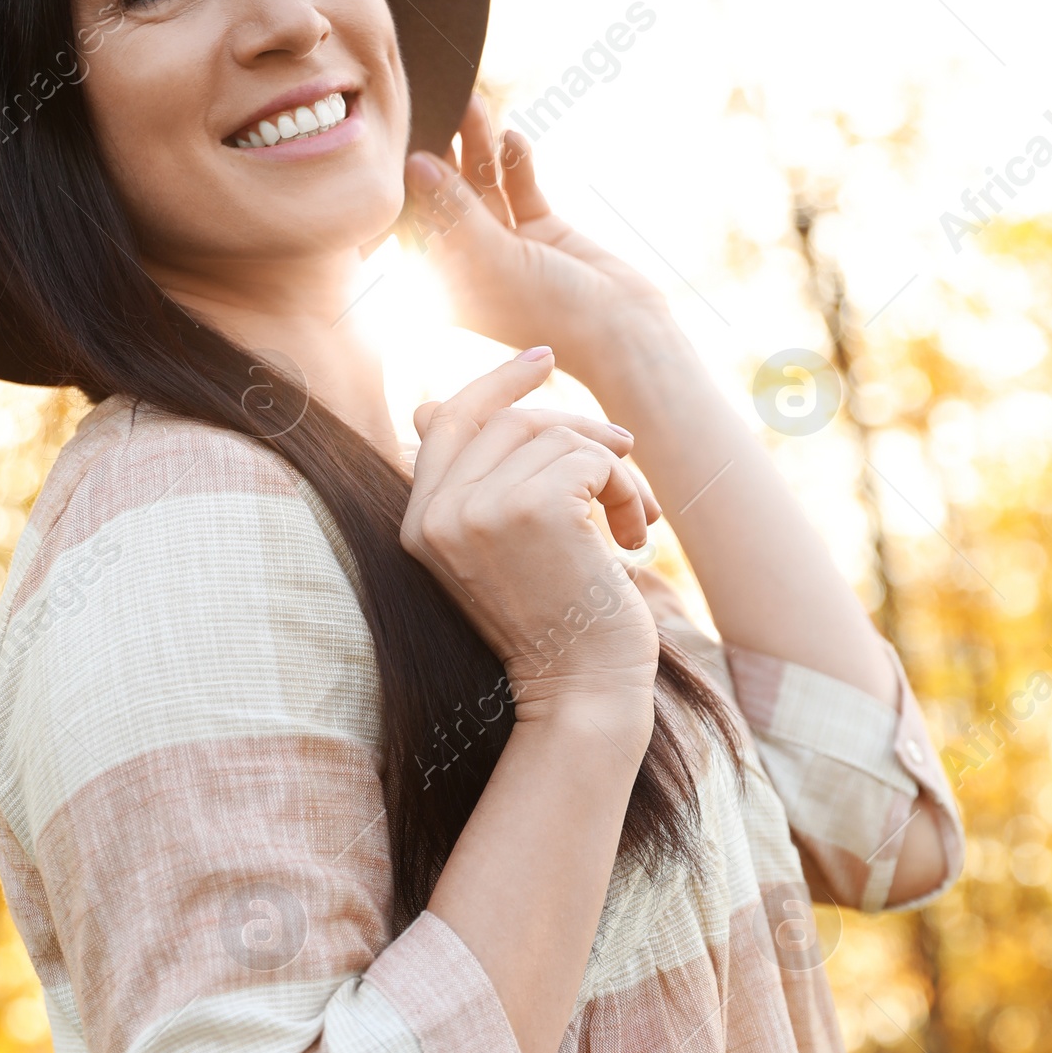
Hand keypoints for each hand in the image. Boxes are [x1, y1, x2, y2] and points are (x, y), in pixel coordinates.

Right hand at [399, 347, 660, 734]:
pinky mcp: (534, 509)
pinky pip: (592, 459)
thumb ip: (471, 482)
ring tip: (632, 519)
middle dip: (577, 429)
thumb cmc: (552, 626)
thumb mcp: (494, 549)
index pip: (448, 420)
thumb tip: (427, 404)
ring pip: (559, 437)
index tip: (544, 360)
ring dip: (612, 470)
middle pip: (510, 420)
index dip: (496, 384)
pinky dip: (624, 490)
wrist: (581, 692)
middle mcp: (437, 514)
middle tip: (625, 450)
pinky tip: (631, 539)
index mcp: (419, 523)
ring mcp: (480, 511)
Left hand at [403, 91, 673, 387]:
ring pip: (484, 188)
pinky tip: (512, 137)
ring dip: (479, 148)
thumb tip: (415, 162)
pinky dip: (516, 164)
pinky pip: (519, 189)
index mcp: (444, 283)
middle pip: (448, 198)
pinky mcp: (541, 230)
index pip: (414, 222)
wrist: (621, 331)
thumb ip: (454, 208)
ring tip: (472, 103)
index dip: (409, 180)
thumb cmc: (548, 310)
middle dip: (445, 152)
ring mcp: (507, 245)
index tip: (401, 133)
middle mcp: (470, 263)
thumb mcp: (492, 258)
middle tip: (438, 104)